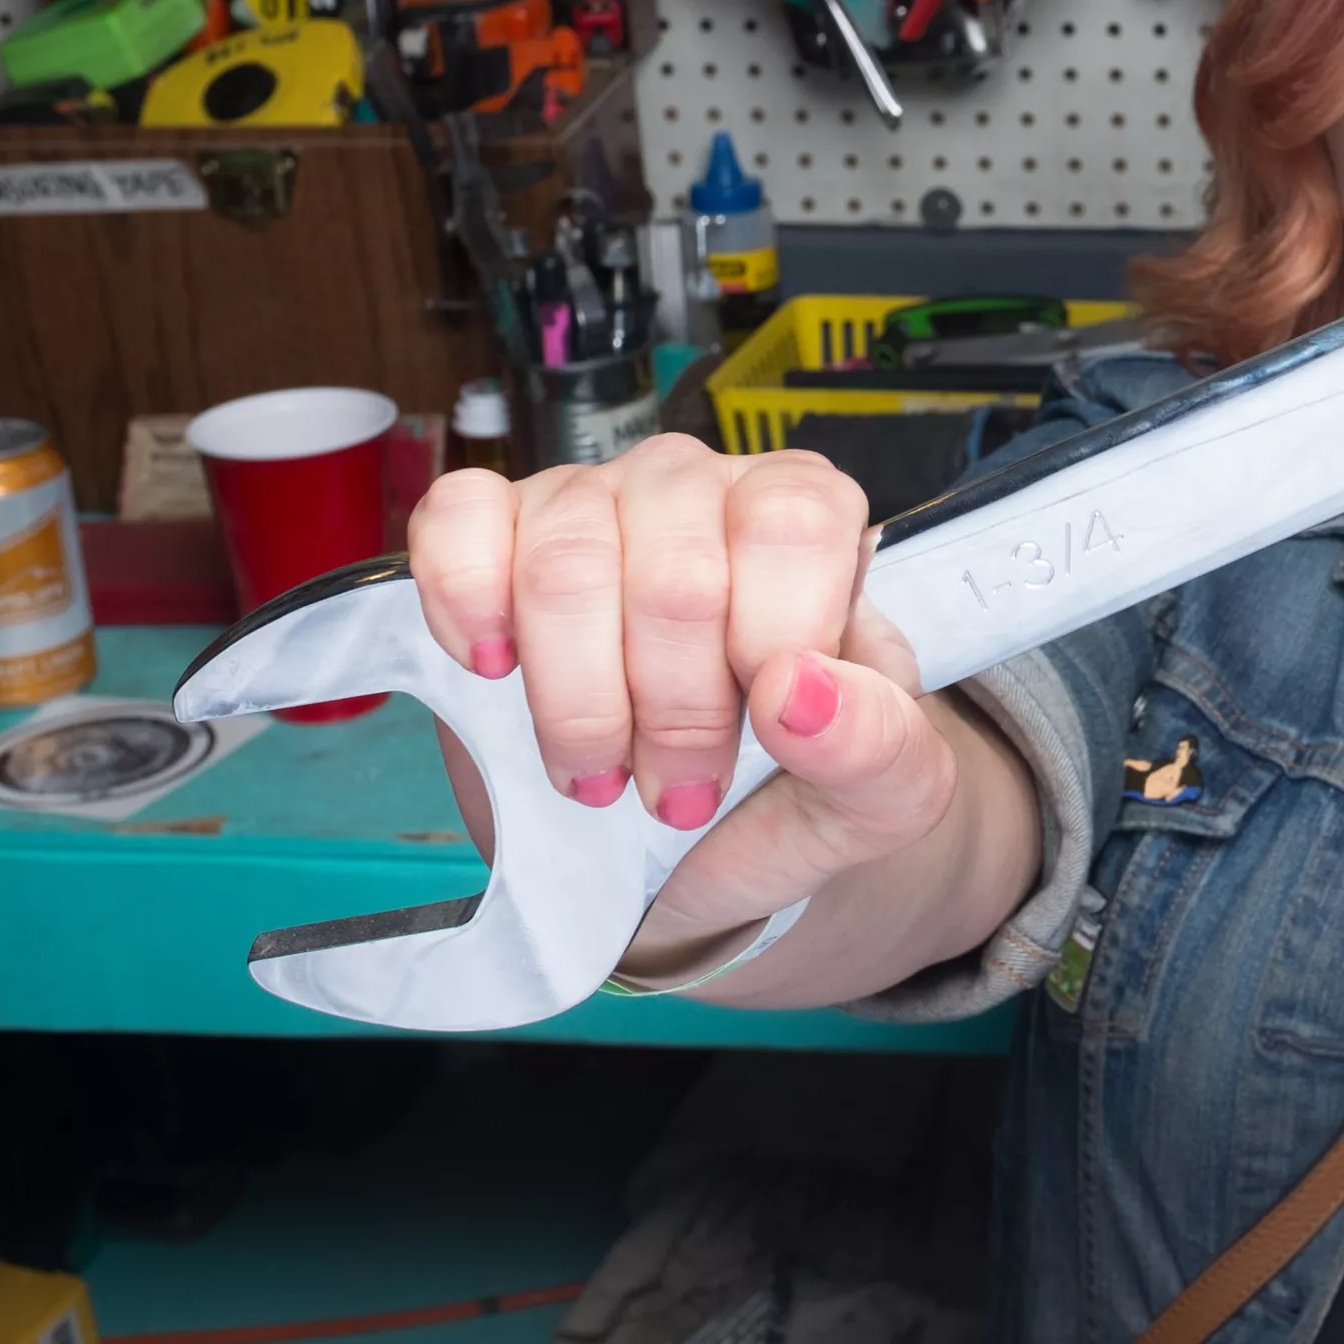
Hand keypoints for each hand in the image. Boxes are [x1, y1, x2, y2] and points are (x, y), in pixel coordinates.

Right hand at [404, 438, 967, 976]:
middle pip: (674, 570)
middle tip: (678, 790)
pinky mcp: (495, 537)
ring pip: (565, 565)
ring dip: (577, 698)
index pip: (792, 526)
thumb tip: (799, 689)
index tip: (761, 735)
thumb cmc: (797, 792)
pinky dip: (467, 601)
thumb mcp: (883, 795)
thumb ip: (875, 744)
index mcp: (811, 518)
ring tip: (600, 772)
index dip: (767, 645)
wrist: (704, 854)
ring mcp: (593, 503)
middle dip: (672, 709)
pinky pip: (459, 521)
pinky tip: (496, 669)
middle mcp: (702, 489)